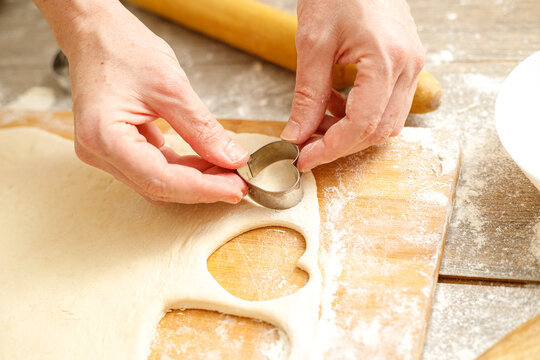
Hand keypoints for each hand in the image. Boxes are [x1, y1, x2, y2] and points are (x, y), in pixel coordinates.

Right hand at [62, 3, 248, 203]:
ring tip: (228, 171)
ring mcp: (105, 153)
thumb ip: (202, 128)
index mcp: (103, 137)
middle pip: (159, 187)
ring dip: (195, 180)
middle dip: (202, 187)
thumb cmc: (123, 48)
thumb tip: (232, 158)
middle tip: (239, 181)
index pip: (160, 180)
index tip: (236, 188)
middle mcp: (98, 152)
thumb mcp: (172, 86)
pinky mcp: (117, 149)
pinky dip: (183, 169)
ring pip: (158, 182)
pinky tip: (208, 162)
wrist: (97, 32)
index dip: (203, 189)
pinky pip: (154, 169)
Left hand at [281, 0, 424, 170]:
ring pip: (387, 122)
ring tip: (318, 122)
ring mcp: (411, 64)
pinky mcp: (406, 62)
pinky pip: (389, 103)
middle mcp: (408, 67)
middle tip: (307, 146)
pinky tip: (335, 104)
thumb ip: (307, 95)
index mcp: (387, 60)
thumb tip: (297, 135)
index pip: (361, 125)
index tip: (303, 158)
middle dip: (340, 144)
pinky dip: (361, 114)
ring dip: (352, 131)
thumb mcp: (312, 44)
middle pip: (378, 130)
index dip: (331, 149)